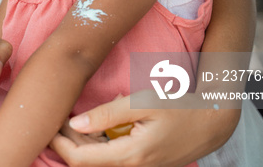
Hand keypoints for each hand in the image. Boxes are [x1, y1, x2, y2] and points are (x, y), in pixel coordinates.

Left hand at [50, 91, 238, 166]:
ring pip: (98, 160)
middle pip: (86, 162)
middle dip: (67, 142)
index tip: (50, 123)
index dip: (59, 143)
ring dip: (82, 143)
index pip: (80, 160)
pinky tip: (95, 124)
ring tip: (74, 117)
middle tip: (58, 116)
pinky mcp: (140, 163)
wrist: (212, 122)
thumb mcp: (143, 103)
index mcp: (130, 156)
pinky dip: (98, 143)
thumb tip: (75, 124)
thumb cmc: (179, 108)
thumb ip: (107, 113)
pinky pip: (111, 158)